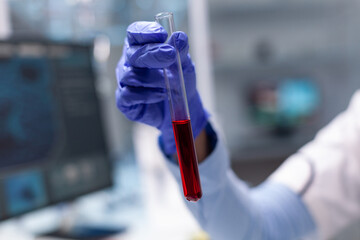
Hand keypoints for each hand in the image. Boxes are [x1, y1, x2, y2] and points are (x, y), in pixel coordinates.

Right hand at [116, 21, 207, 154]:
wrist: (181, 107)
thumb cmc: (179, 80)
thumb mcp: (184, 64)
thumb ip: (181, 50)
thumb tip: (180, 37)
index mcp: (140, 46)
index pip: (134, 33)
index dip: (146, 32)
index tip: (163, 34)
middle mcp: (129, 62)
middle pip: (132, 53)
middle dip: (152, 54)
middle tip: (170, 56)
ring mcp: (124, 81)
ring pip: (130, 75)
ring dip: (153, 78)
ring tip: (171, 82)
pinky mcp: (124, 101)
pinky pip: (129, 95)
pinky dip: (147, 94)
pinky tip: (161, 94)